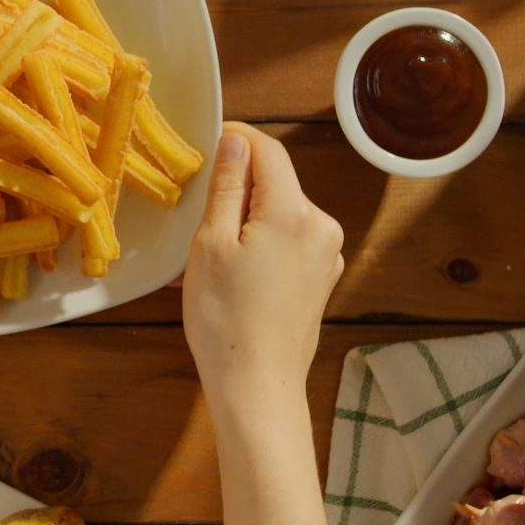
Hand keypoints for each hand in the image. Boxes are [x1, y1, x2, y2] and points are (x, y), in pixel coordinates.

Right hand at [181, 123, 344, 391]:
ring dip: (246, 219)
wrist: (257, 385)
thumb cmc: (225, 316)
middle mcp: (322, 226)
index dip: (237, 138)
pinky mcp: (324, 278)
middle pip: (275, 183)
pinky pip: (289, 241)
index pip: (267, 151)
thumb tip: (235, 141)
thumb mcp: (210, 244)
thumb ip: (225, 186)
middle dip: (237, 188)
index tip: (207, 141)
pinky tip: (233, 273)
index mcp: (294, 211)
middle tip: (196, 216)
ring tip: (209, 254)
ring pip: (280, 213)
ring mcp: (328, 254)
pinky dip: (260, 243)